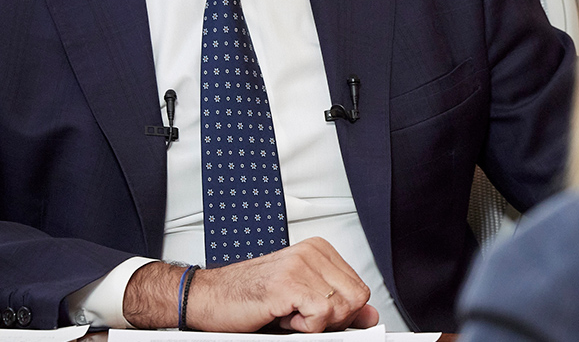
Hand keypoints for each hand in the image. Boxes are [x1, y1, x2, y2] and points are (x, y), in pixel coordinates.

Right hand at [124, 237, 377, 332]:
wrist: (208, 296)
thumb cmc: (249, 297)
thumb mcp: (302, 302)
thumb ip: (338, 306)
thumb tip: (370, 316)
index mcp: (319, 250)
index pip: (360, 289)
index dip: (341, 313)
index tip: (315, 316)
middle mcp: (313, 252)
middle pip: (357, 298)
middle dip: (333, 319)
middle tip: (300, 316)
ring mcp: (301, 265)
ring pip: (342, 309)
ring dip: (315, 324)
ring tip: (288, 314)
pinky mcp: (289, 284)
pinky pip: (321, 316)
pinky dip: (304, 328)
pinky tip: (282, 316)